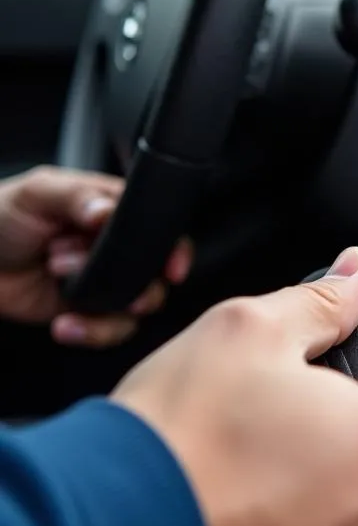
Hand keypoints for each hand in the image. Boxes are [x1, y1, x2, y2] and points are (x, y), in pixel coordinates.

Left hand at [0, 165, 191, 345]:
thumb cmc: (1, 216)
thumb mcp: (39, 192)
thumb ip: (77, 196)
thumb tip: (107, 211)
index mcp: (115, 212)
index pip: (161, 231)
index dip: (173, 251)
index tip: (171, 268)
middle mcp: (117, 249)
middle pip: (157, 274)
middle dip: (133, 283)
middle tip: (99, 275)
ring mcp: (105, 282)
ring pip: (138, 307)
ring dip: (106, 306)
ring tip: (65, 290)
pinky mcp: (88, 312)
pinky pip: (110, 330)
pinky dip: (92, 332)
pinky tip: (65, 324)